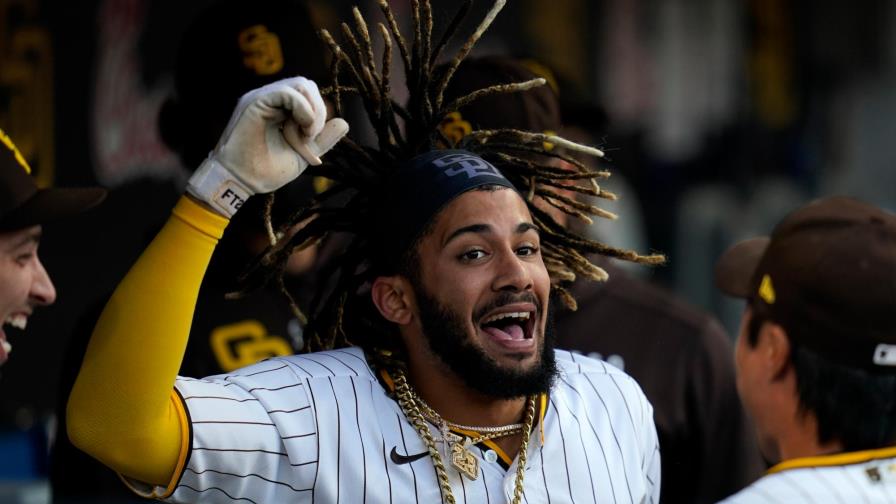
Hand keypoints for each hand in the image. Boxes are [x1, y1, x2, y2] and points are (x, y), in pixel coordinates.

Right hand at [187, 76, 348, 216]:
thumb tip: (345, 122)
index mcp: (280, 108)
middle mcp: (270, 98)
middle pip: (307, 85)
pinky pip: (287, 92)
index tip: (312, 139)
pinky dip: (302, 109)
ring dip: (312, 111)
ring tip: (306, 134)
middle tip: (311, 135)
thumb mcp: (303, 154)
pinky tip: (301, 128)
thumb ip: (322, 139)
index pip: (309, 94)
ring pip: (301, 85)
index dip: (319, 113)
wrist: (241, 182)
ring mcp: (262, 97)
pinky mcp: (255, 101)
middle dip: (319, 110)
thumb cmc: (265, 171)